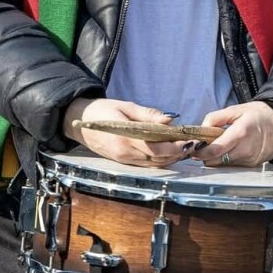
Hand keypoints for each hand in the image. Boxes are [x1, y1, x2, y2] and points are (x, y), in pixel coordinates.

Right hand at [61, 98, 187, 167]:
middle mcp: (125, 154)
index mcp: (125, 139)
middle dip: (177, 154)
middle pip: (158, 160)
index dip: (174, 147)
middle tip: (194, 144)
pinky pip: (146, 165)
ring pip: (154, 165)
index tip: (189, 141)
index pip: (155, 148)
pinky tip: (170, 152)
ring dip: (171, 159)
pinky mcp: (123, 162)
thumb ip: (149, 115)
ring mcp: (124, 160)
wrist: (78, 122)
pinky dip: (160, 160)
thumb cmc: (101, 111)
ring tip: (186, 148)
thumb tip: (170, 120)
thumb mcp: (125, 107)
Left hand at [193, 102, 272, 167]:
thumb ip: (215, 118)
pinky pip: (232, 165)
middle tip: (203, 144)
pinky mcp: (252, 165)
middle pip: (215, 161)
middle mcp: (245, 150)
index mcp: (240, 133)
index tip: (193, 147)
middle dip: (205, 154)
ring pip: (222, 165)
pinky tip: (231, 148)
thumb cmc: (260, 114)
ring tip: (219, 143)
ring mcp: (249, 160)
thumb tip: (201, 129)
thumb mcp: (236, 109)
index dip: (200, 151)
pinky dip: (227, 158)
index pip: (214, 150)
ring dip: (216, 157)